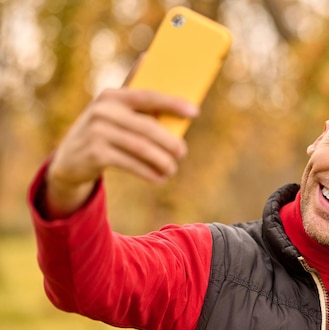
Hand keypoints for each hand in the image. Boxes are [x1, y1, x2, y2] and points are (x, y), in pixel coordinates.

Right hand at [44, 88, 197, 217]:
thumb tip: (168, 87)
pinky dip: (148, 172)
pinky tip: (160, 178)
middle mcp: (103, 110)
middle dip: (170, 142)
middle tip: (183, 152)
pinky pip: (130, 164)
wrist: (69, 160)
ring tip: (172, 169)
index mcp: (112, 96)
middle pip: (147, 127)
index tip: (194, 112)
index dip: (173, 104)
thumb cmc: (104, 134)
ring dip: (162, 161)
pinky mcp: (94, 153)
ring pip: (141, 147)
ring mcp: (96, 131)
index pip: (148, 97)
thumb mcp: (116, 116)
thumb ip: (139, 105)